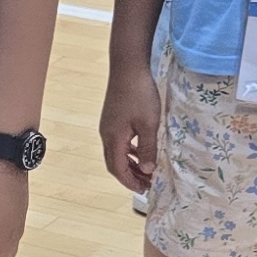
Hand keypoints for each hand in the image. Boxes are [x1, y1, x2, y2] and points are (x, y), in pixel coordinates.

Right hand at [98, 62, 161, 195]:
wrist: (128, 66)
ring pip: (117, 152)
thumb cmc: (139, 94)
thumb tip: (148, 170)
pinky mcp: (113, 118)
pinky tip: (142, 149)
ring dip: (130, 164)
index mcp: (114, 138)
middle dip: (130, 176)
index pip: (118, 169)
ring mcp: (109, 126)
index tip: (144, 190)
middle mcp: (107, 134)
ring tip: (147, 170)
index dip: (130, 182)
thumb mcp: (149, 124)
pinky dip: (130, 151)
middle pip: (114, 163)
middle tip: (147, 184)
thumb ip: (148, 148)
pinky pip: (120, 142)